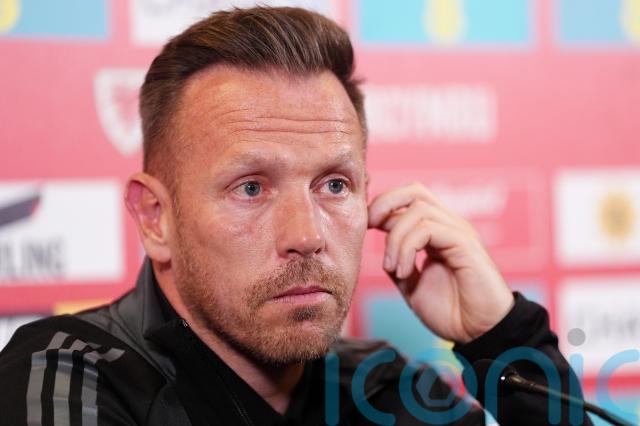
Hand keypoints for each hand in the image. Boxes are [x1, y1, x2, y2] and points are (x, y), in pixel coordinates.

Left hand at [368, 183, 513, 343]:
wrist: (479, 334)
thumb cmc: (452, 313)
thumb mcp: (412, 286)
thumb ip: (399, 263)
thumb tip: (383, 249)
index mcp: (437, 233)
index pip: (408, 201)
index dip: (381, 209)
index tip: (364, 228)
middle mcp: (449, 227)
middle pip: (415, 191)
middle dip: (385, 203)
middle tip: (369, 227)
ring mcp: (459, 233)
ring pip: (418, 209)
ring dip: (395, 238)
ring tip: (392, 268)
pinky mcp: (465, 244)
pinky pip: (429, 229)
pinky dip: (407, 248)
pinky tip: (403, 271)